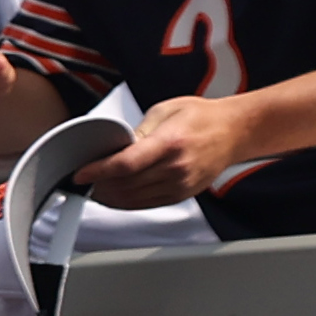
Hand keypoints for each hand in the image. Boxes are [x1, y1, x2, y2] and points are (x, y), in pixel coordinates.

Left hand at [83, 94, 254, 210]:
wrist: (235, 132)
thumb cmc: (201, 118)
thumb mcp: (165, 111)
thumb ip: (137, 132)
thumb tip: (113, 148)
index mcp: (169, 142)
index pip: (125, 165)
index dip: (97, 171)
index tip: (80, 174)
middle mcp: (175, 167)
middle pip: (125, 185)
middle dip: (99, 184)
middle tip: (85, 179)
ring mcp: (179, 184)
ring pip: (132, 199)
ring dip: (109, 196)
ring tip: (96, 187)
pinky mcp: (181, 195)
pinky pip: (145, 204)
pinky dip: (125, 202)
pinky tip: (114, 194)